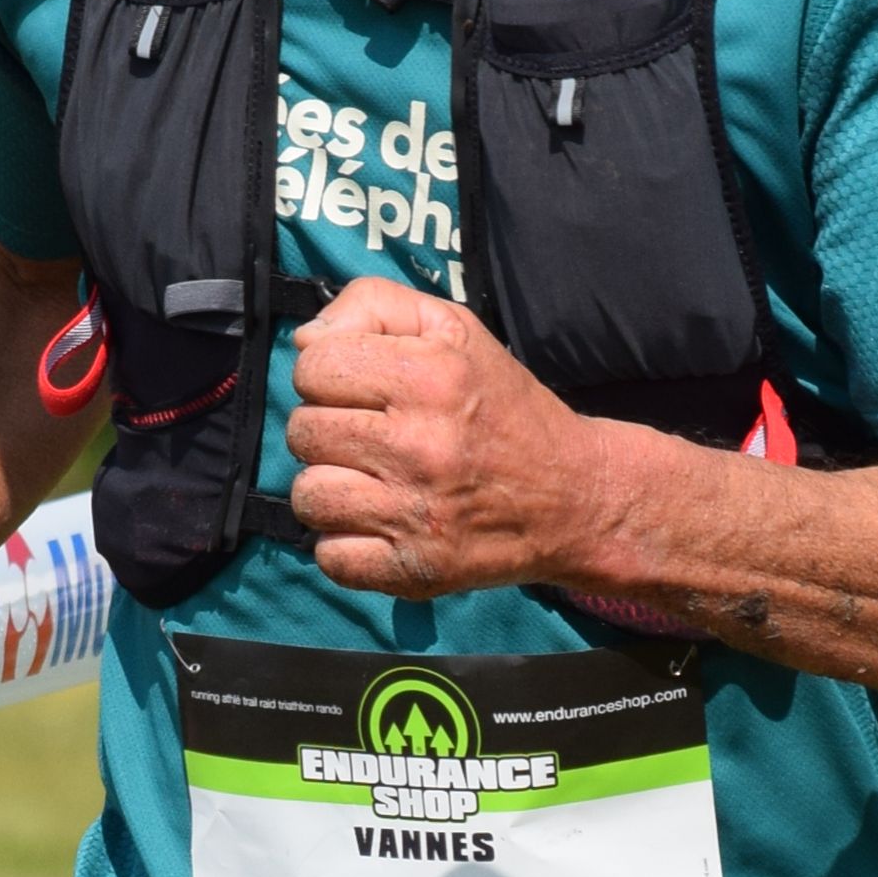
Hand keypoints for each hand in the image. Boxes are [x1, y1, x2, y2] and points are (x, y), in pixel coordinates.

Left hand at [284, 277, 600, 595]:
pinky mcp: (414, 570)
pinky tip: (376, 525)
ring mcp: (415, 515)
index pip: (314, 366)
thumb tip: (305, 340)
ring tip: (368, 482)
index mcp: (430, 377)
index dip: (326, 373)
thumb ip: (375, 306)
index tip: (359, 389)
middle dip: (327, 429)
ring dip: (329, 488)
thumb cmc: (502, 407)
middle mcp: (421, 446)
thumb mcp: (455, 329)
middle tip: (368, 437)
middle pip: (304, 431)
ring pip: (308, 495)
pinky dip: (343, 545)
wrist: (574, 497)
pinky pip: (330, 557)